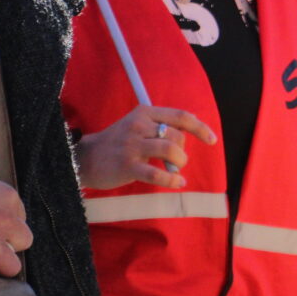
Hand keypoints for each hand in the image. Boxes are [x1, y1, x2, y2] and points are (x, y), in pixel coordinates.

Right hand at [76, 105, 216, 190]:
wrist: (84, 158)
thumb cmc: (116, 143)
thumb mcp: (136, 125)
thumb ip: (159, 127)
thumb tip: (187, 137)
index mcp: (144, 112)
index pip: (181, 116)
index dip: (200, 128)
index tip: (212, 140)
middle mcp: (139, 125)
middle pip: (177, 136)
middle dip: (183, 151)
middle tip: (178, 161)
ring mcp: (132, 145)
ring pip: (170, 150)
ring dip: (180, 162)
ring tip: (177, 170)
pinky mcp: (127, 165)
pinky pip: (157, 174)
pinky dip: (172, 179)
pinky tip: (177, 183)